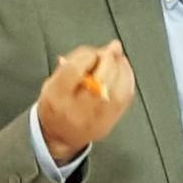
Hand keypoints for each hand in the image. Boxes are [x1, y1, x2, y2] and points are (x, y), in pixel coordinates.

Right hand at [36, 40, 135, 163]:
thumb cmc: (57, 103)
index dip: (88, 55)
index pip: (75, 70)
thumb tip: (111, 47)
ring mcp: (94, 119)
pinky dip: (128, 80)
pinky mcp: (108, 123)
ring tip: (118, 60)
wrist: (60, 135)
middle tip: (109, 52)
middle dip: (109, 60)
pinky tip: (123, 73)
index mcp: (56, 96)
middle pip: (99, 80)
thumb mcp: (54, 80)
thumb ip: (77, 60)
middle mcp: (75, 110)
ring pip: (117, 89)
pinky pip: (125, 98)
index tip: (91, 54)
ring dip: (122, 68)